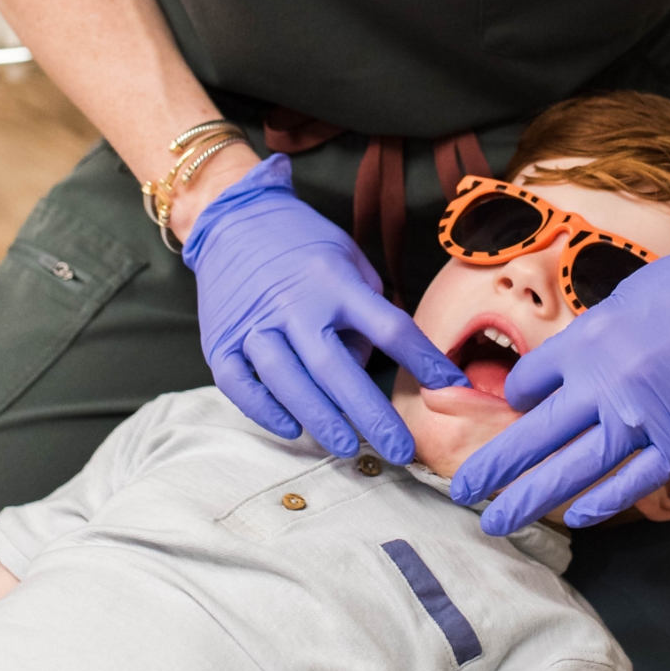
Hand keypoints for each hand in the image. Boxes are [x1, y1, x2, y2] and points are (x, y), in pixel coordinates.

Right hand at [185, 154, 468, 461]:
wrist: (232, 220)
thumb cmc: (301, 245)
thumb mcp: (348, 260)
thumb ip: (366, 309)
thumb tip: (371, 365)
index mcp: (333, 282)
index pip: (388, 326)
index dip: (422, 359)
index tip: (450, 386)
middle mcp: (293, 304)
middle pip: (335, 366)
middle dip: (370, 413)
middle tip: (399, 450)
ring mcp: (252, 324)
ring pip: (286, 380)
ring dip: (319, 419)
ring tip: (348, 447)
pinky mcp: (219, 341)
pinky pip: (239, 385)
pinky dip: (264, 410)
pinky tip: (291, 429)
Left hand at [452, 167, 669, 533]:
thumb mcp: (622, 300)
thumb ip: (589, 343)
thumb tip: (563, 377)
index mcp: (585, 342)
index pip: (525, 386)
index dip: (514, 401)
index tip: (518, 410)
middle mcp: (605, 382)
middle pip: (531, 435)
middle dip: (491, 468)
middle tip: (460, 492)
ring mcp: (645, 415)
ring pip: (572, 468)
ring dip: (528, 497)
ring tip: (494, 520)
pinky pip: (635, 479)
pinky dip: (603, 501)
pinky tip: (577, 518)